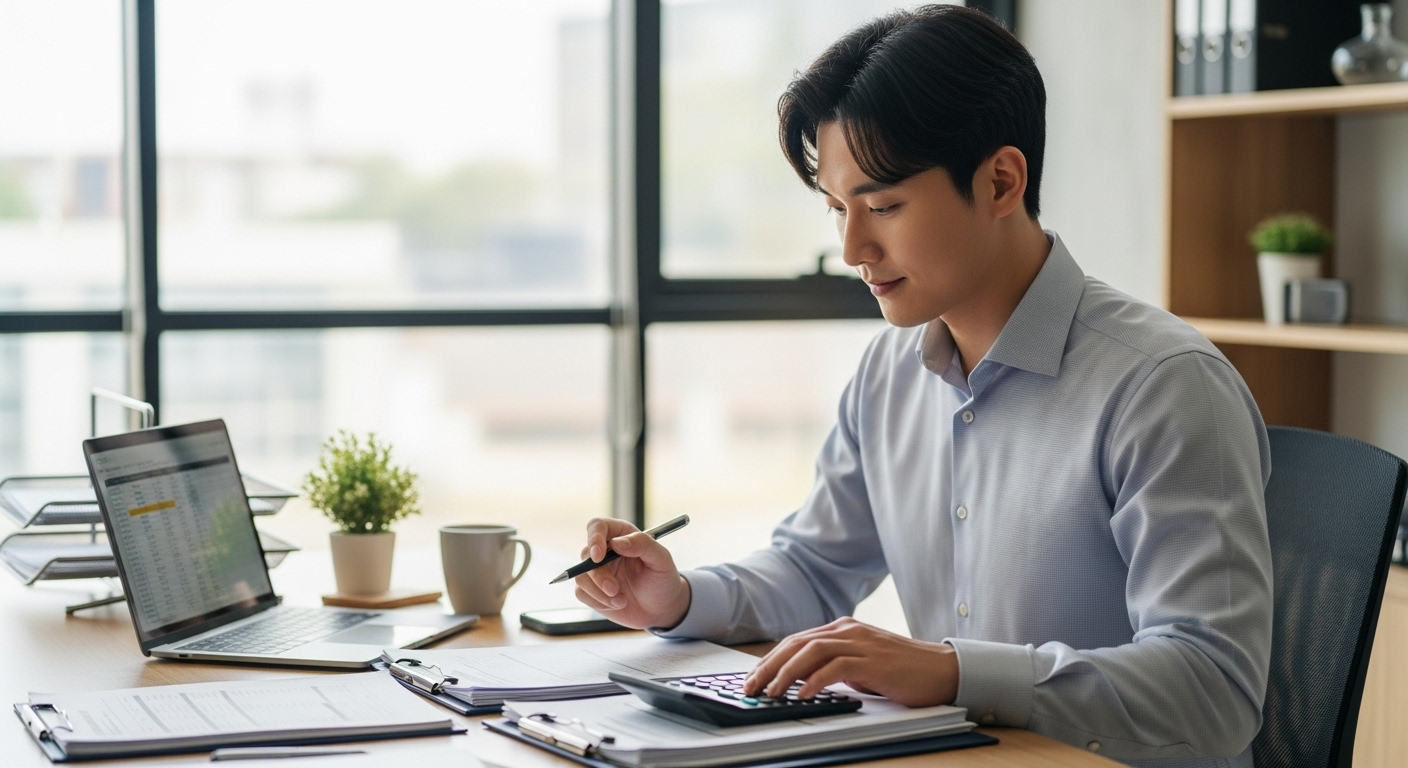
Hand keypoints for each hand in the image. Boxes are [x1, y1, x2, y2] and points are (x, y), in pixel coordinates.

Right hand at [573, 517, 690, 629]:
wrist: (662, 609)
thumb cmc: (663, 580)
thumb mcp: (661, 560)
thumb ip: (642, 544)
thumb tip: (616, 542)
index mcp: (622, 535)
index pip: (597, 526)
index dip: (594, 538)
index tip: (598, 557)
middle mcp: (606, 551)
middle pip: (586, 555)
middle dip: (599, 575)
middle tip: (614, 590)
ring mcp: (597, 571)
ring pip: (581, 576)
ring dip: (599, 592)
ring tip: (622, 600)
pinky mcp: (592, 590)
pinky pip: (582, 594)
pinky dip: (599, 602)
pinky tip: (617, 604)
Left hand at [742, 617, 959, 706]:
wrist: (942, 670)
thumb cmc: (903, 671)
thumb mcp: (860, 666)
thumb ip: (834, 666)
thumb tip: (801, 681)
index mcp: (842, 629)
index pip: (796, 641)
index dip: (771, 659)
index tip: (753, 679)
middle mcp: (848, 631)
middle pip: (797, 643)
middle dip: (769, 666)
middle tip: (750, 687)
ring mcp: (861, 643)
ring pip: (811, 652)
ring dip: (785, 673)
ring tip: (770, 692)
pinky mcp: (873, 660)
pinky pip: (836, 667)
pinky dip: (815, 680)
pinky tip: (802, 694)